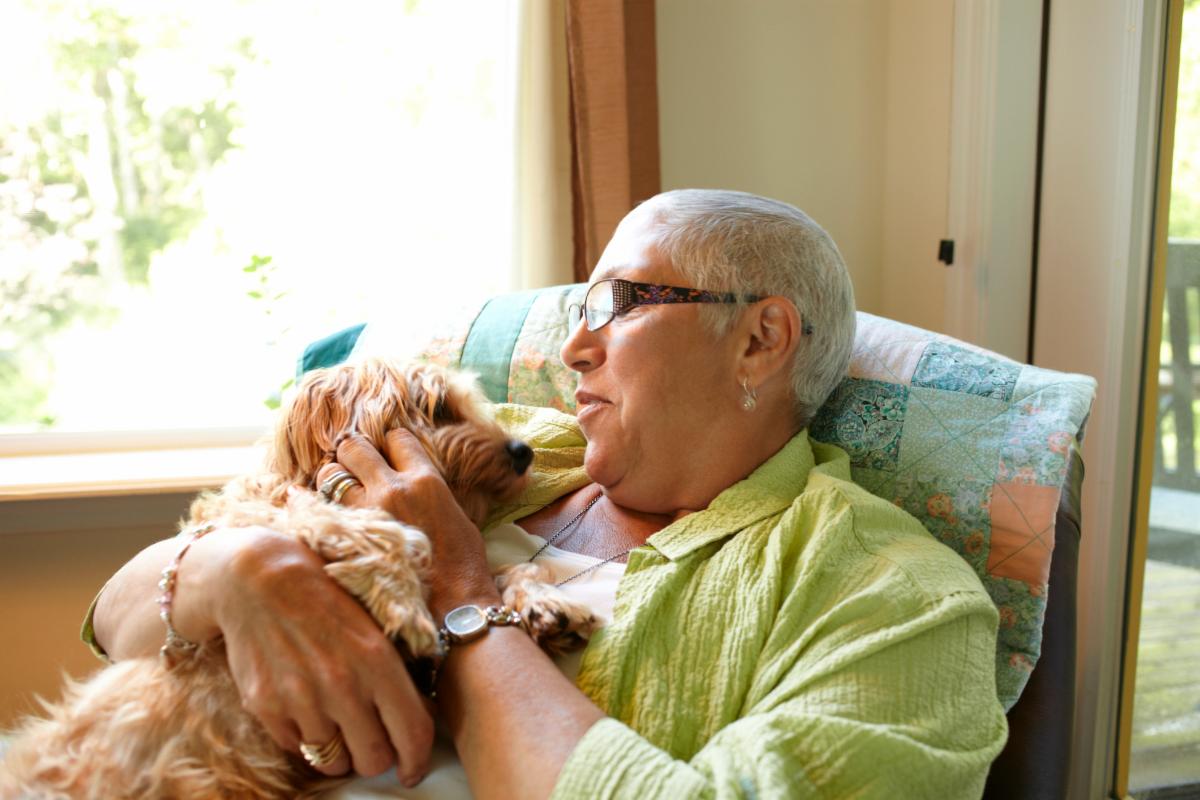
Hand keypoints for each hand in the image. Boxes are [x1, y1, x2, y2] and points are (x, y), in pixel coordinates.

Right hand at [187, 526, 433, 784]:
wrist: (259, 580)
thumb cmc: (325, 597)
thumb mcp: (373, 625)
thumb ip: (394, 672)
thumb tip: (416, 716)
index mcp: (378, 661)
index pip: (412, 733)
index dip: (417, 760)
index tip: (412, 769)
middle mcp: (342, 684)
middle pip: (374, 760)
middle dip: (378, 757)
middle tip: (373, 743)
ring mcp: (301, 699)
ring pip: (334, 761)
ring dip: (340, 752)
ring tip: (339, 728)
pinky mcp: (266, 706)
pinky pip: (297, 747)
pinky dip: (305, 738)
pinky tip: (307, 710)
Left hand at [316, 430, 499, 615]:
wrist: (454, 607)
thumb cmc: (463, 565)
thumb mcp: (455, 514)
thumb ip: (428, 491)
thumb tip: (410, 482)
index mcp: (426, 480)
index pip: (396, 438)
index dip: (390, 444)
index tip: (388, 455)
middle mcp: (393, 489)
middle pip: (355, 447)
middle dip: (353, 454)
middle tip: (355, 468)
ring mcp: (367, 513)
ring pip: (330, 474)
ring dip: (333, 479)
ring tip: (340, 491)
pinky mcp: (348, 540)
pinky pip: (319, 510)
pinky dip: (317, 507)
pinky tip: (318, 511)